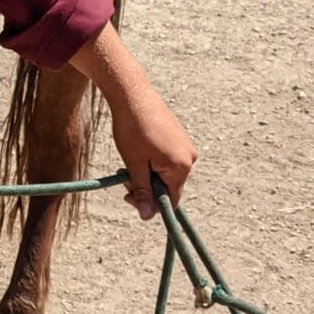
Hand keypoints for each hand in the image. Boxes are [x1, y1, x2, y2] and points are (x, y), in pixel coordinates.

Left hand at [107, 80, 196, 220]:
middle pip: (168, 186)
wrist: (133, 95)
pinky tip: (138, 151)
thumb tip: (148, 217)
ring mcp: (186, 147)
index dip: (149, 204)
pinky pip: (167, 160)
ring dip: (147, 173)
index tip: (128, 195)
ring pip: (166, 173)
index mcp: (181, 167)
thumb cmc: (132, 130)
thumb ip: (143, 192)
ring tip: (129, 160)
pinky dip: (152, 162)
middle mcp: (190, 158)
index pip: (170, 199)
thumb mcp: (135, 165)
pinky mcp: (179, 138)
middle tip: (124, 175)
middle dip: (145, 185)